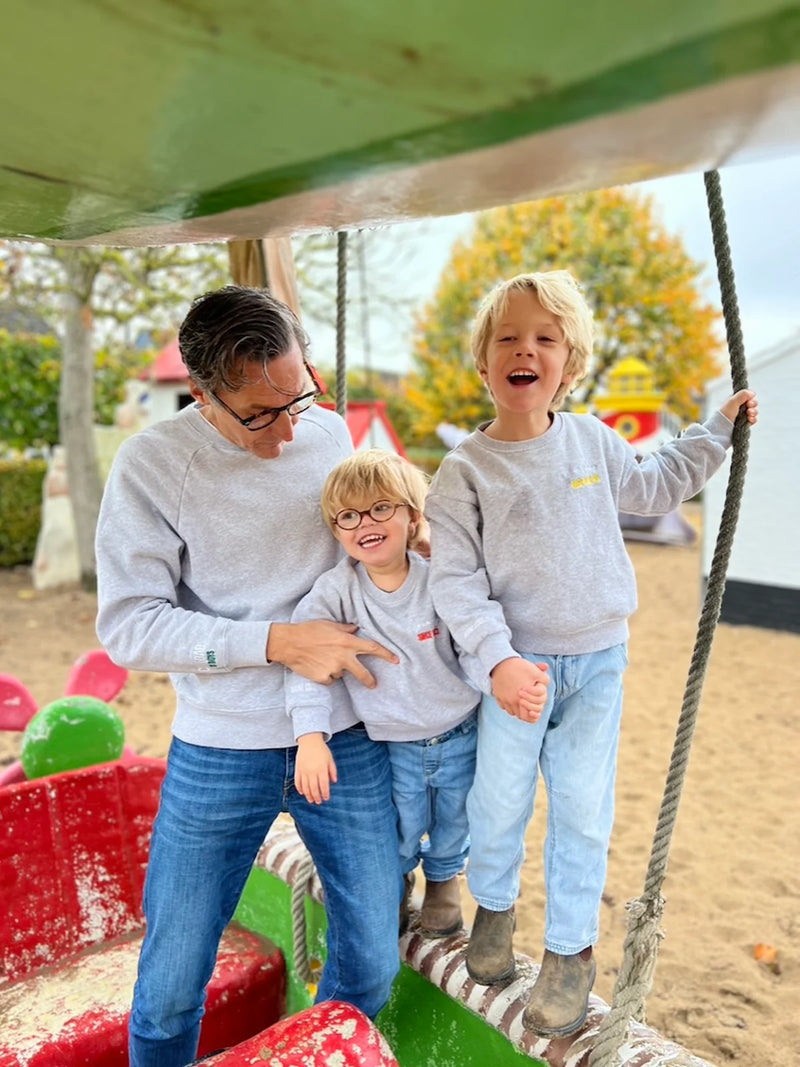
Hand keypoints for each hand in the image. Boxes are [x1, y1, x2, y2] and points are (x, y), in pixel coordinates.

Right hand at [268, 621, 398, 687]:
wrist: (289, 643)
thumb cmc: (308, 630)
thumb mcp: (330, 624)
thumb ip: (345, 629)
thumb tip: (355, 629)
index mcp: (347, 642)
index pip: (372, 648)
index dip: (386, 654)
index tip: (395, 660)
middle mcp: (343, 657)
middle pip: (362, 673)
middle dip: (369, 680)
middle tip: (373, 684)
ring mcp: (333, 669)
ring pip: (341, 673)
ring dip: (336, 669)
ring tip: (322, 658)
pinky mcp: (323, 678)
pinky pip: (329, 679)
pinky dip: (325, 675)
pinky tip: (316, 665)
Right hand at [295, 733, 337, 803]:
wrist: (309, 741)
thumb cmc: (322, 750)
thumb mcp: (330, 759)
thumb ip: (333, 771)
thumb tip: (334, 782)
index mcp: (321, 769)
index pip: (324, 785)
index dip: (325, 793)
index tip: (326, 798)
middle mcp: (312, 771)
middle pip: (314, 788)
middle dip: (316, 797)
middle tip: (318, 802)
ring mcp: (304, 771)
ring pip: (305, 787)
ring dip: (308, 795)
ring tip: (311, 800)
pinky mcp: (298, 769)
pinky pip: (297, 782)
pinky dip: (300, 788)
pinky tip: (302, 793)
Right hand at [490, 658, 548, 721]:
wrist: (501, 662)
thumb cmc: (519, 667)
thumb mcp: (535, 671)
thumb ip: (544, 679)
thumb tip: (546, 684)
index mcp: (523, 698)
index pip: (530, 716)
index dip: (535, 714)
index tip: (535, 708)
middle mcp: (513, 701)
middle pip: (521, 716)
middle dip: (526, 713)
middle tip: (529, 706)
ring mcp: (504, 700)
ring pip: (512, 713)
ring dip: (517, 710)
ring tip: (521, 701)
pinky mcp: (498, 696)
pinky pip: (504, 707)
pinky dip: (508, 705)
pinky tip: (511, 697)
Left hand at [720, 389, 757, 425]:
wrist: (721, 429)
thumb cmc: (724, 414)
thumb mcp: (732, 401)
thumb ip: (742, 395)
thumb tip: (753, 393)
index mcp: (734, 400)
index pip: (747, 396)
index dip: (750, 397)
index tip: (748, 401)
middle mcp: (738, 407)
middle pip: (752, 403)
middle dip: (753, 404)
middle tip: (749, 407)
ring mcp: (742, 415)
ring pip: (753, 411)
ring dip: (754, 412)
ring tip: (749, 414)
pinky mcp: (744, 423)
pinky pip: (753, 419)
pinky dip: (753, 419)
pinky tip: (750, 420)